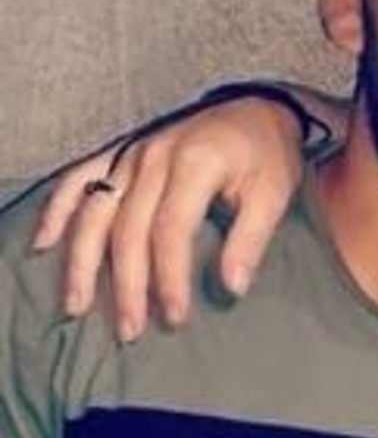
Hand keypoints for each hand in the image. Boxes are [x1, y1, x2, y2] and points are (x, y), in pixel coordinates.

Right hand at [31, 95, 311, 340]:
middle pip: (127, 229)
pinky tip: (44, 243)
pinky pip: (78, 178)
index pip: (170, 231)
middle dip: (126, 285)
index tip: (174, 316)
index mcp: (193, 164)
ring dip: (81, 261)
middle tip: (130, 330)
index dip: (169, 277)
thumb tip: (232, 288)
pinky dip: (58, 210)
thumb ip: (251, 240)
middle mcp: (153, 156)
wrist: (257, 107)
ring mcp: (131, 152)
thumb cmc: (267, 154)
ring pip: (94, 211)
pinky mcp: (121, 151)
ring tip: (76, 305)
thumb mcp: (273, 193)